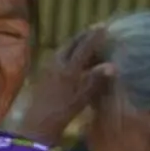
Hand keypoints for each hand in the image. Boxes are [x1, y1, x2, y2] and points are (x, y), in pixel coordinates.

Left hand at [20, 26, 114, 146]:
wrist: (37, 123)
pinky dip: (69, 52)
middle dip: (83, 35)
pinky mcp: (44, 73)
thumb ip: (95, 81)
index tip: (104, 27)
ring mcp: (49, 67)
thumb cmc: (62, 113)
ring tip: (85, 39)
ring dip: (75, 42)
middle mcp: (57, 64)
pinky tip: (72, 56)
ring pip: (64, 49)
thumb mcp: (81, 98)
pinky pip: (59, 56)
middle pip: (71, 44)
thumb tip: (112, 66)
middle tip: (95, 29)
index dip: (94, 37)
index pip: (84, 48)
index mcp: (68, 69)